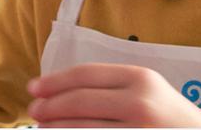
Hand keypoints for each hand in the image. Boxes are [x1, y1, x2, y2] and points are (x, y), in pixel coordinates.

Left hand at [27, 63, 200, 127]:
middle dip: (49, 107)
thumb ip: (110, 86)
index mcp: (140, 78)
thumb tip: (58, 91)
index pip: (86, 75)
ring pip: (82, 128)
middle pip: (79, 101)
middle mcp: (139, 103)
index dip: (54, 82)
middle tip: (33, 112)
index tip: (34, 88)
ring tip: (43, 128)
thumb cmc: (167, 117)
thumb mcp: (146, 90)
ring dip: (56, 128)